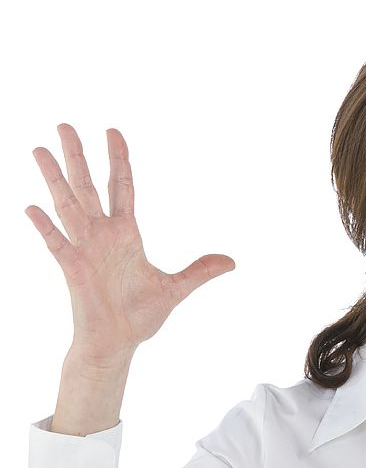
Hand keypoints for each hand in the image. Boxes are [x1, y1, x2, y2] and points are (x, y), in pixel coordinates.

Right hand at [25, 124, 235, 365]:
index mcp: (126, 234)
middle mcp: (102, 236)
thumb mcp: (176, 288)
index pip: (121, 187)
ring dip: (54, 178)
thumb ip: (200, 271)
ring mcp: (85, 250)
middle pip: (88, 186)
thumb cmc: (140, 317)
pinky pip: (57, 243)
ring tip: (39, 149)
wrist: (119, 343)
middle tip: (64, 124)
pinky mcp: (73, 269)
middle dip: (78, 156)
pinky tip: (31, 207)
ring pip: (67, 205)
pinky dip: (45, 226)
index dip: (118, 160)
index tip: (112, 132)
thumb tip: (232, 261)